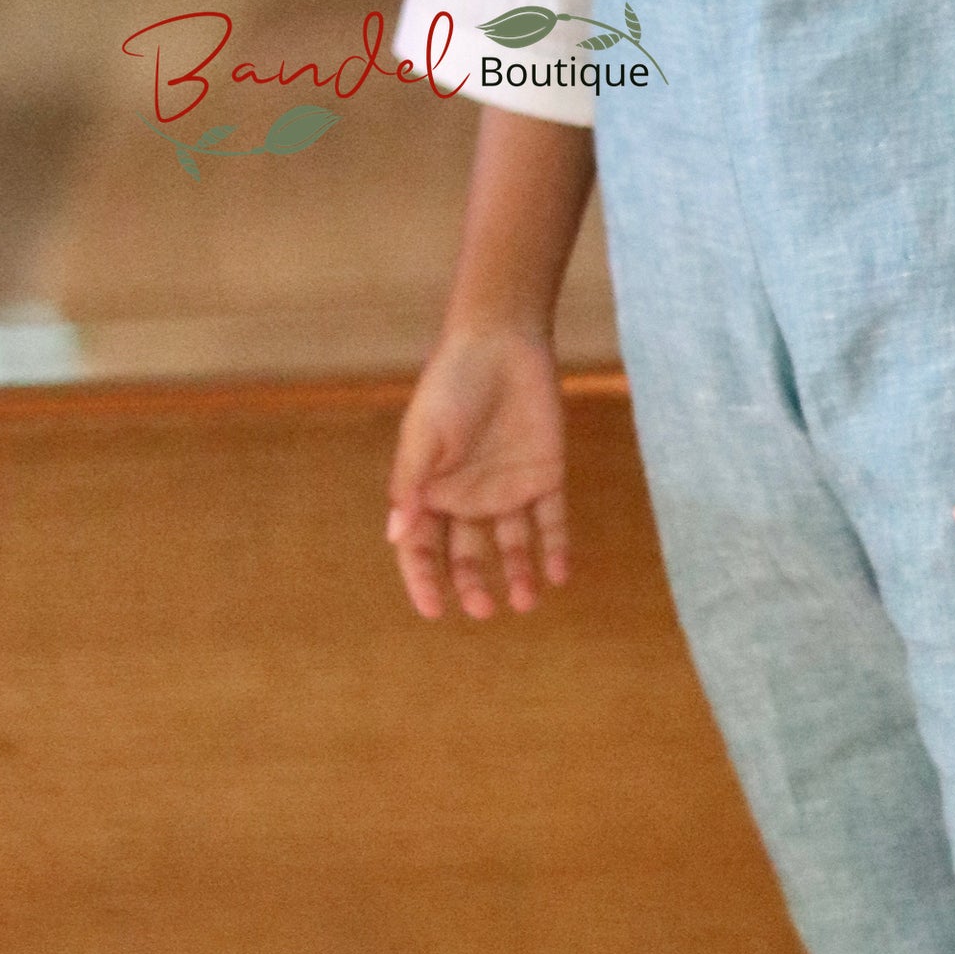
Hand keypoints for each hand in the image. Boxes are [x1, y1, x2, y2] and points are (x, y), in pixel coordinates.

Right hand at [387, 325, 570, 619]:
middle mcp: (468, 497)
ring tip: (525, 601)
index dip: (425, 581)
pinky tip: (558, 574)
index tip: (436, 610)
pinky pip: (551, 522)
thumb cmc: (452, 384)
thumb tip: (396, 535)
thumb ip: (411, 484)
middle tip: (486, 608)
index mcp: (431, 490)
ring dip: (518, 575)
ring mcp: (508, 489)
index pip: (421, 548)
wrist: (502, 342)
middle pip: (467, 555)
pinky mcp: (545, 476)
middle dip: (473, 584)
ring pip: (513, 545)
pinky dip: (555, 549)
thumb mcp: (425, 435)